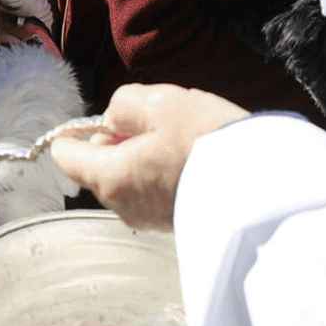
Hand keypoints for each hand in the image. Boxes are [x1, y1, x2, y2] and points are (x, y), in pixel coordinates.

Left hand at [49, 84, 248, 230]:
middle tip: (159, 118)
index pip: (66, 157)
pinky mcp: (175, 223)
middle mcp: (123, 205)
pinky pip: (156, 190)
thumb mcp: (159, 102)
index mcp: (109, 177)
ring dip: (146, 154)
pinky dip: (166, 170)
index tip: (107, 116)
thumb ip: (123, 104)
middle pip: (101, 166)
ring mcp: (150, 218)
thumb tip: (114, 118)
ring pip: (131, 177)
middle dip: (120, 139)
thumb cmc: (205, 141)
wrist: (259, 190)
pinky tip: (197, 155)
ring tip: (184, 135)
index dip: (76, 131)